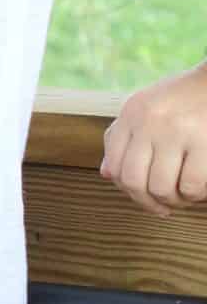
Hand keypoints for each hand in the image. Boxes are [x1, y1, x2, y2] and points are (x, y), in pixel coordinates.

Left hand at [102, 65, 206, 216]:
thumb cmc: (183, 97)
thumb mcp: (146, 107)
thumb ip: (123, 137)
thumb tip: (107, 173)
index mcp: (132, 113)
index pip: (114, 165)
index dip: (126, 189)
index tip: (142, 196)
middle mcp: (149, 122)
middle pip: (134, 181)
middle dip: (148, 202)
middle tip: (163, 206)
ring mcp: (177, 132)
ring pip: (162, 187)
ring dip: (173, 201)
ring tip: (182, 197)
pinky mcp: (205, 142)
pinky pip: (192, 184)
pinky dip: (194, 195)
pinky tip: (198, 190)